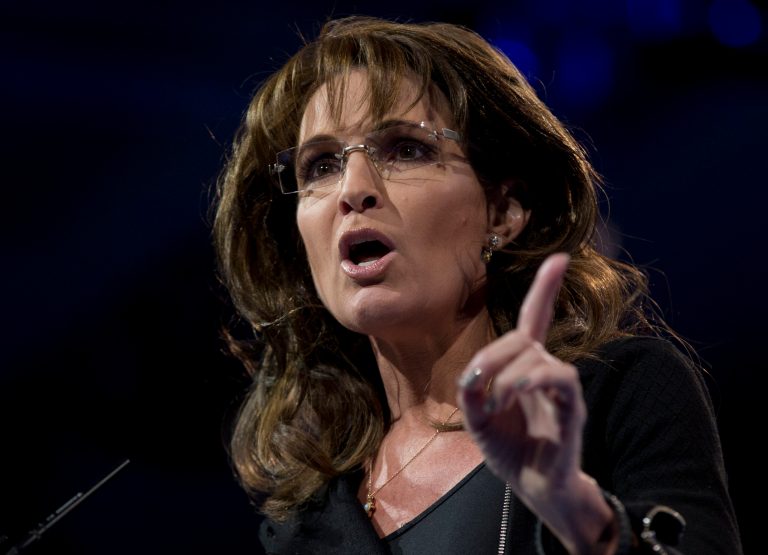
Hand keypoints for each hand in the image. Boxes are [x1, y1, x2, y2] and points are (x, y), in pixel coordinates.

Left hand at [457, 253, 585, 502]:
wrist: (534, 488)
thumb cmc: (510, 450)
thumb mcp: (477, 421)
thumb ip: (471, 394)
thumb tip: (473, 376)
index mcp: (525, 369)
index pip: (537, 319)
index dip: (546, 289)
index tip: (560, 258)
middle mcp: (545, 372)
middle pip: (523, 338)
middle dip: (493, 356)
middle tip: (477, 385)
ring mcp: (560, 390)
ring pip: (538, 356)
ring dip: (509, 374)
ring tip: (496, 402)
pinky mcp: (572, 409)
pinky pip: (561, 378)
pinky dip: (535, 379)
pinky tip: (517, 392)